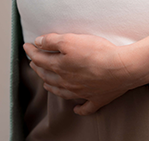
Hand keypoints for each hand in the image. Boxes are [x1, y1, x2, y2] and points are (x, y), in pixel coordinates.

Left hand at [23, 33, 148, 115]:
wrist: (122, 68)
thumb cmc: (97, 52)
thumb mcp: (70, 40)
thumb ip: (52, 41)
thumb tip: (38, 43)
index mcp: (60, 66)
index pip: (40, 58)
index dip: (31, 51)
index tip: (26, 46)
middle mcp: (67, 82)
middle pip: (48, 75)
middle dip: (38, 67)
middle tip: (33, 62)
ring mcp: (81, 92)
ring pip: (61, 91)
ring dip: (51, 86)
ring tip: (46, 82)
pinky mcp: (96, 98)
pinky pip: (85, 107)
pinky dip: (79, 109)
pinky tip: (75, 109)